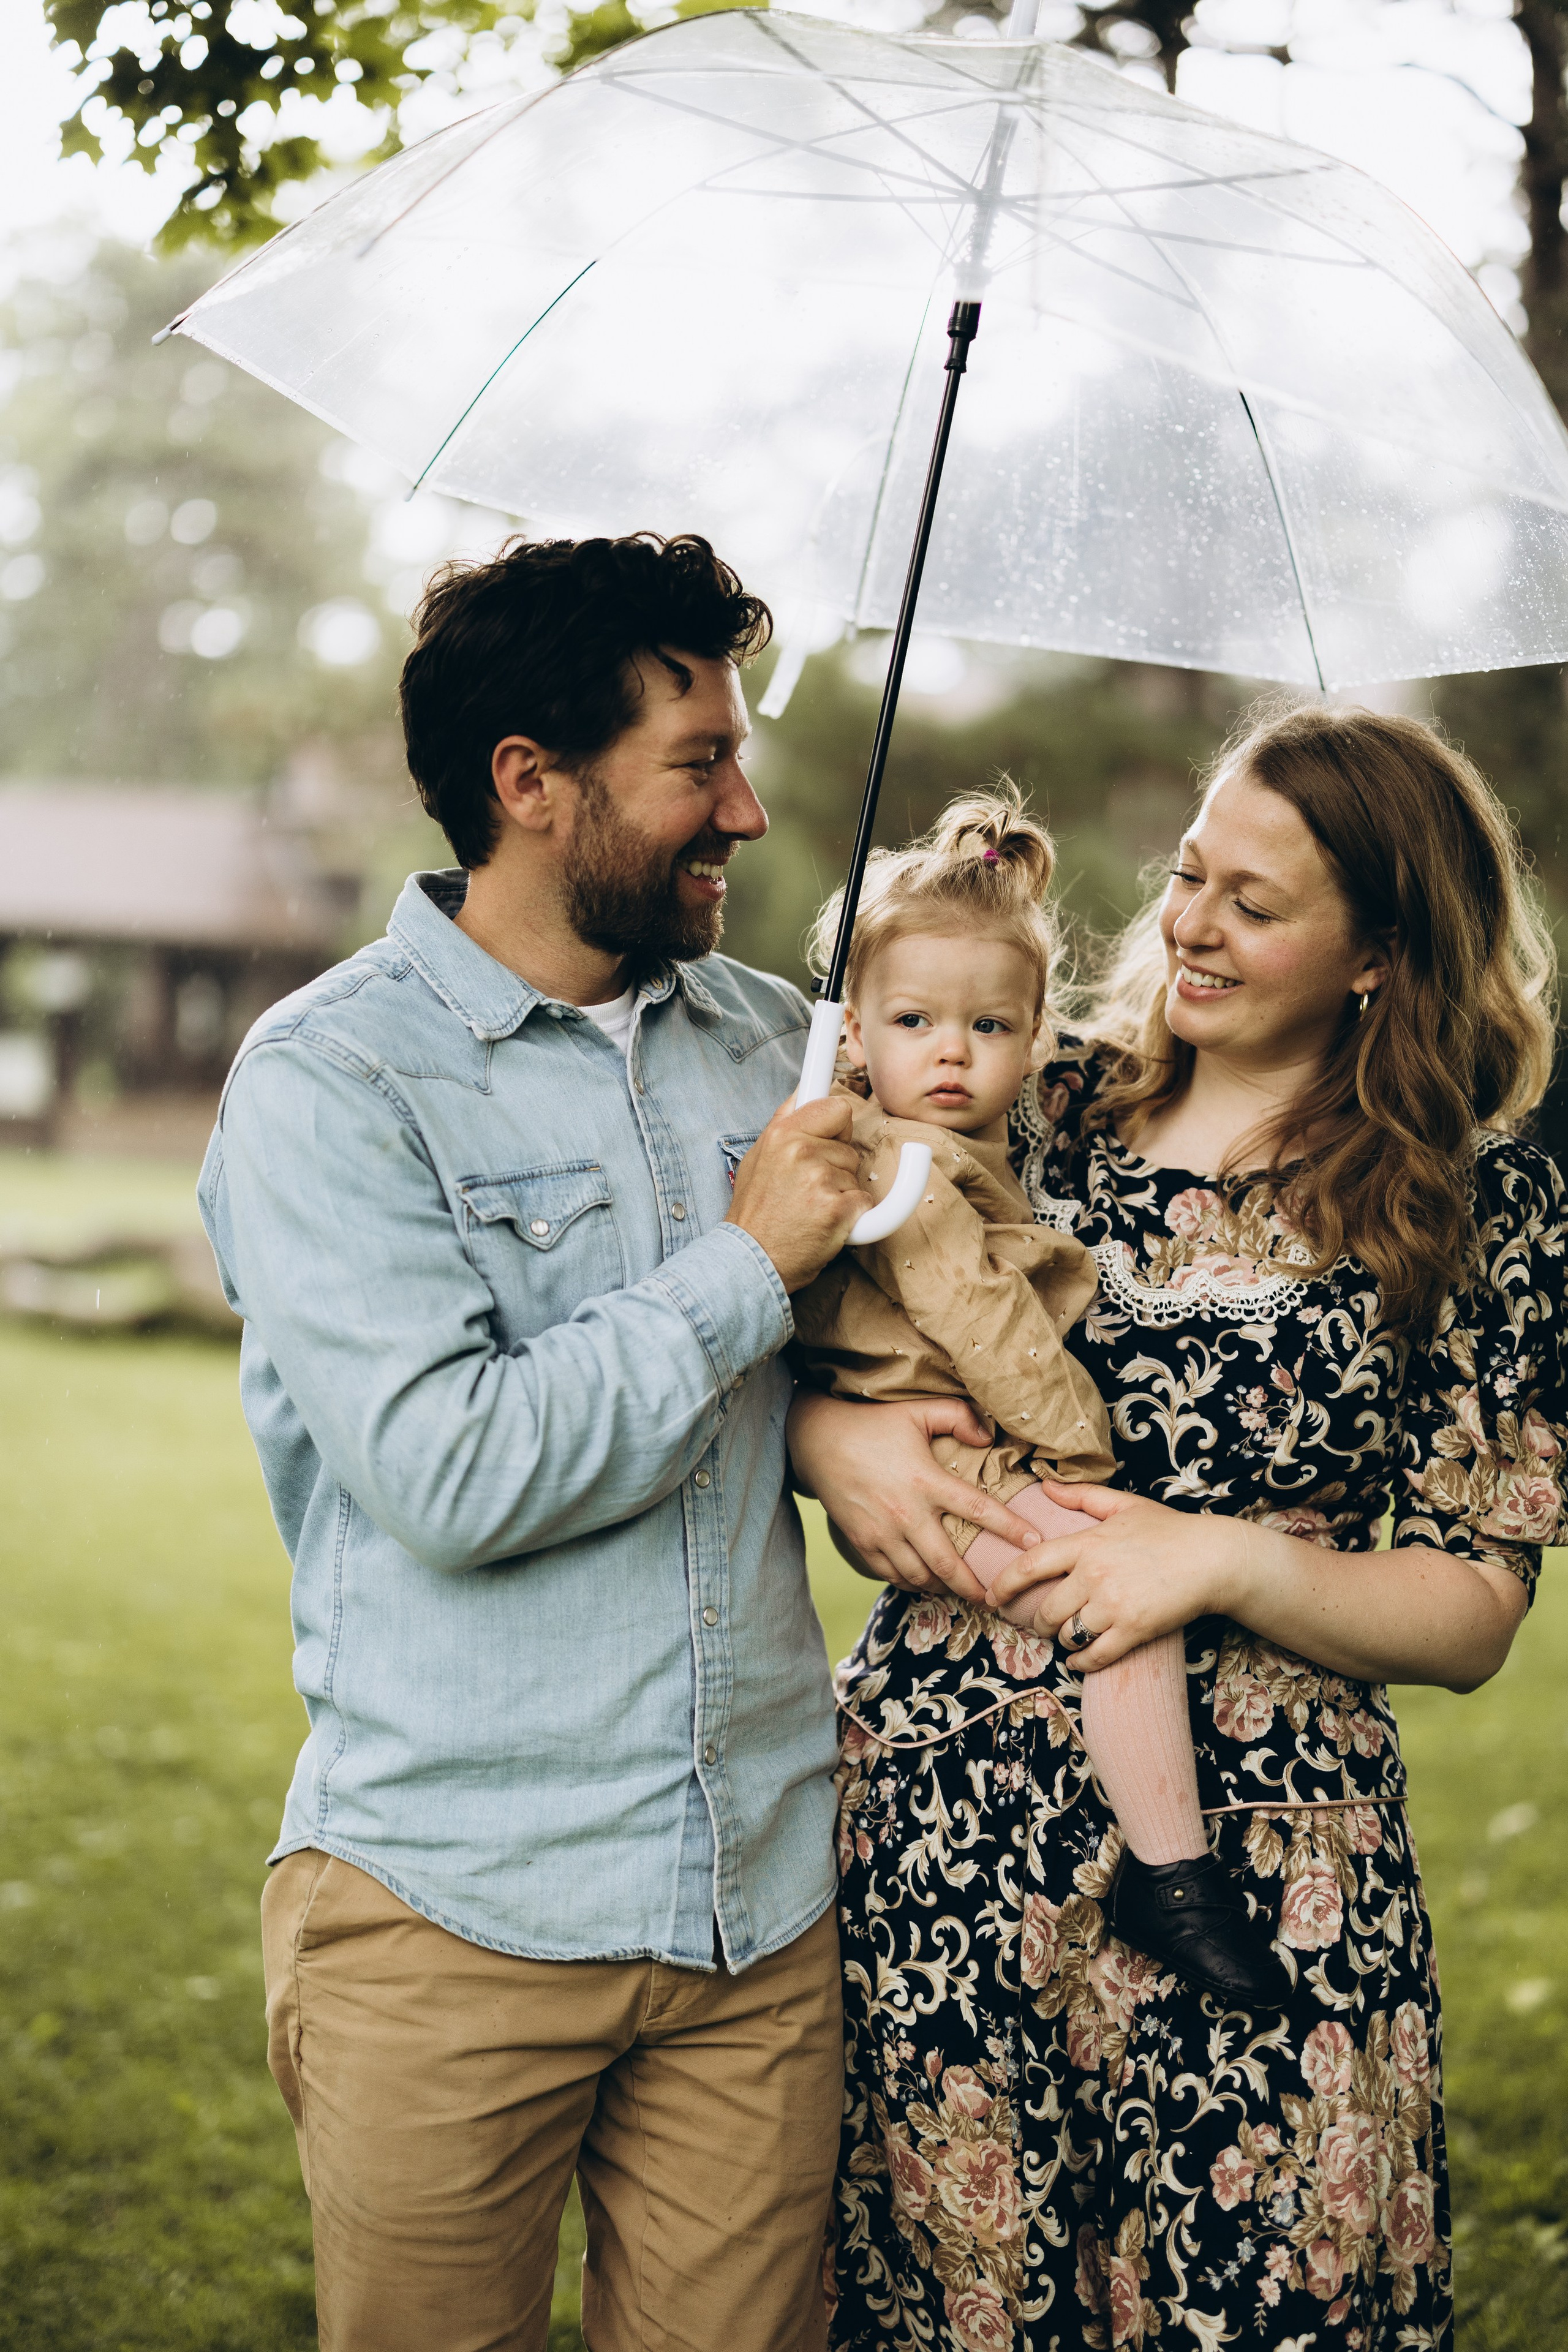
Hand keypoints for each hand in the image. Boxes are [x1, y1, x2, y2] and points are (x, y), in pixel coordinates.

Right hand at [726, 1095, 872, 1292]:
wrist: (751, 1260)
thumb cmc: (756, 1213)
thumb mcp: (758, 1157)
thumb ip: (784, 1123)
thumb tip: (804, 1090)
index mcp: (782, 1134)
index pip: (837, 1107)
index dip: (838, 1125)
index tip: (839, 1128)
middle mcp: (801, 1151)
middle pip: (849, 1147)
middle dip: (837, 1167)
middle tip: (807, 1189)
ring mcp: (820, 1179)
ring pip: (855, 1175)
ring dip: (841, 1193)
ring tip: (810, 1209)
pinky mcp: (837, 1209)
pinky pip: (864, 1202)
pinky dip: (852, 1216)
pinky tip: (825, 1224)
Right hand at [786, 1390, 1043, 1602]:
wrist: (816, 1440)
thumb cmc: (871, 1423)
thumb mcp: (917, 1410)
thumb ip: (957, 1416)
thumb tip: (987, 1436)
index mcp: (925, 1481)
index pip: (978, 1510)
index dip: (1010, 1529)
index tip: (1035, 1543)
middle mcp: (905, 1513)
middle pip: (947, 1563)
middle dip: (974, 1586)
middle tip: (996, 1597)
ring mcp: (881, 1532)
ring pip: (919, 1575)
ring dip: (943, 1588)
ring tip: (963, 1593)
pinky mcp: (861, 1542)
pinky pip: (891, 1575)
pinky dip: (912, 1583)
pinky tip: (926, 1583)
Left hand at [986, 1481, 1240, 1669]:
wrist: (1213, 1559)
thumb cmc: (1169, 1530)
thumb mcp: (1124, 1505)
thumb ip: (1081, 1496)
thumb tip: (1044, 1485)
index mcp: (1087, 1544)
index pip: (1030, 1565)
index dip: (1004, 1584)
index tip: (992, 1597)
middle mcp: (1094, 1576)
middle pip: (1046, 1610)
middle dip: (1038, 1622)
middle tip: (1040, 1624)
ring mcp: (1114, 1606)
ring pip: (1067, 1636)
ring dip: (1062, 1641)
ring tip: (1067, 1637)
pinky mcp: (1134, 1630)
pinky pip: (1095, 1657)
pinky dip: (1082, 1663)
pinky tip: (1080, 1659)